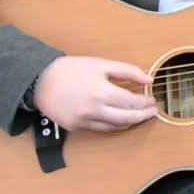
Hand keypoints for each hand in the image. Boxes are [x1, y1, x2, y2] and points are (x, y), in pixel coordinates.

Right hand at [31, 56, 156, 131]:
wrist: (39, 81)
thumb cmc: (71, 69)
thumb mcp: (101, 64)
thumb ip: (127, 71)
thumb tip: (149, 79)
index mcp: (101, 92)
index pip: (132, 102)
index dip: (145, 103)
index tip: (153, 100)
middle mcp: (94, 110)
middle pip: (127, 118)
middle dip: (143, 115)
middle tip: (152, 111)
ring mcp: (84, 121)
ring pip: (115, 127)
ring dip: (130, 122)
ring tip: (140, 115)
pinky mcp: (76, 127)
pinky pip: (101, 129)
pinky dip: (114, 125)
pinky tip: (121, 119)